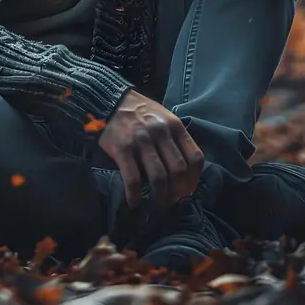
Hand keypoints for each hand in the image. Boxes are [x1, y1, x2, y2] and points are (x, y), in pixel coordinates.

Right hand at [98, 90, 203, 208]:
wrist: (110, 100)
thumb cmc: (140, 113)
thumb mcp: (164, 118)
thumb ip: (175, 139)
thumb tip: (184, 172)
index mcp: (174, 126)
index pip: (195, 158)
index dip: (193, 179)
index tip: (187, 190)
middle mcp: (160, 133)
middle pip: (178, 171)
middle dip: (177, 192)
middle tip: (171, 200)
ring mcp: (141, 141)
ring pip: (159, 178)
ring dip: (160, 197)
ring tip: (156, 204)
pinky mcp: (122, 149)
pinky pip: (133, 180)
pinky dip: (135, 196)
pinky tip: (134, 202)